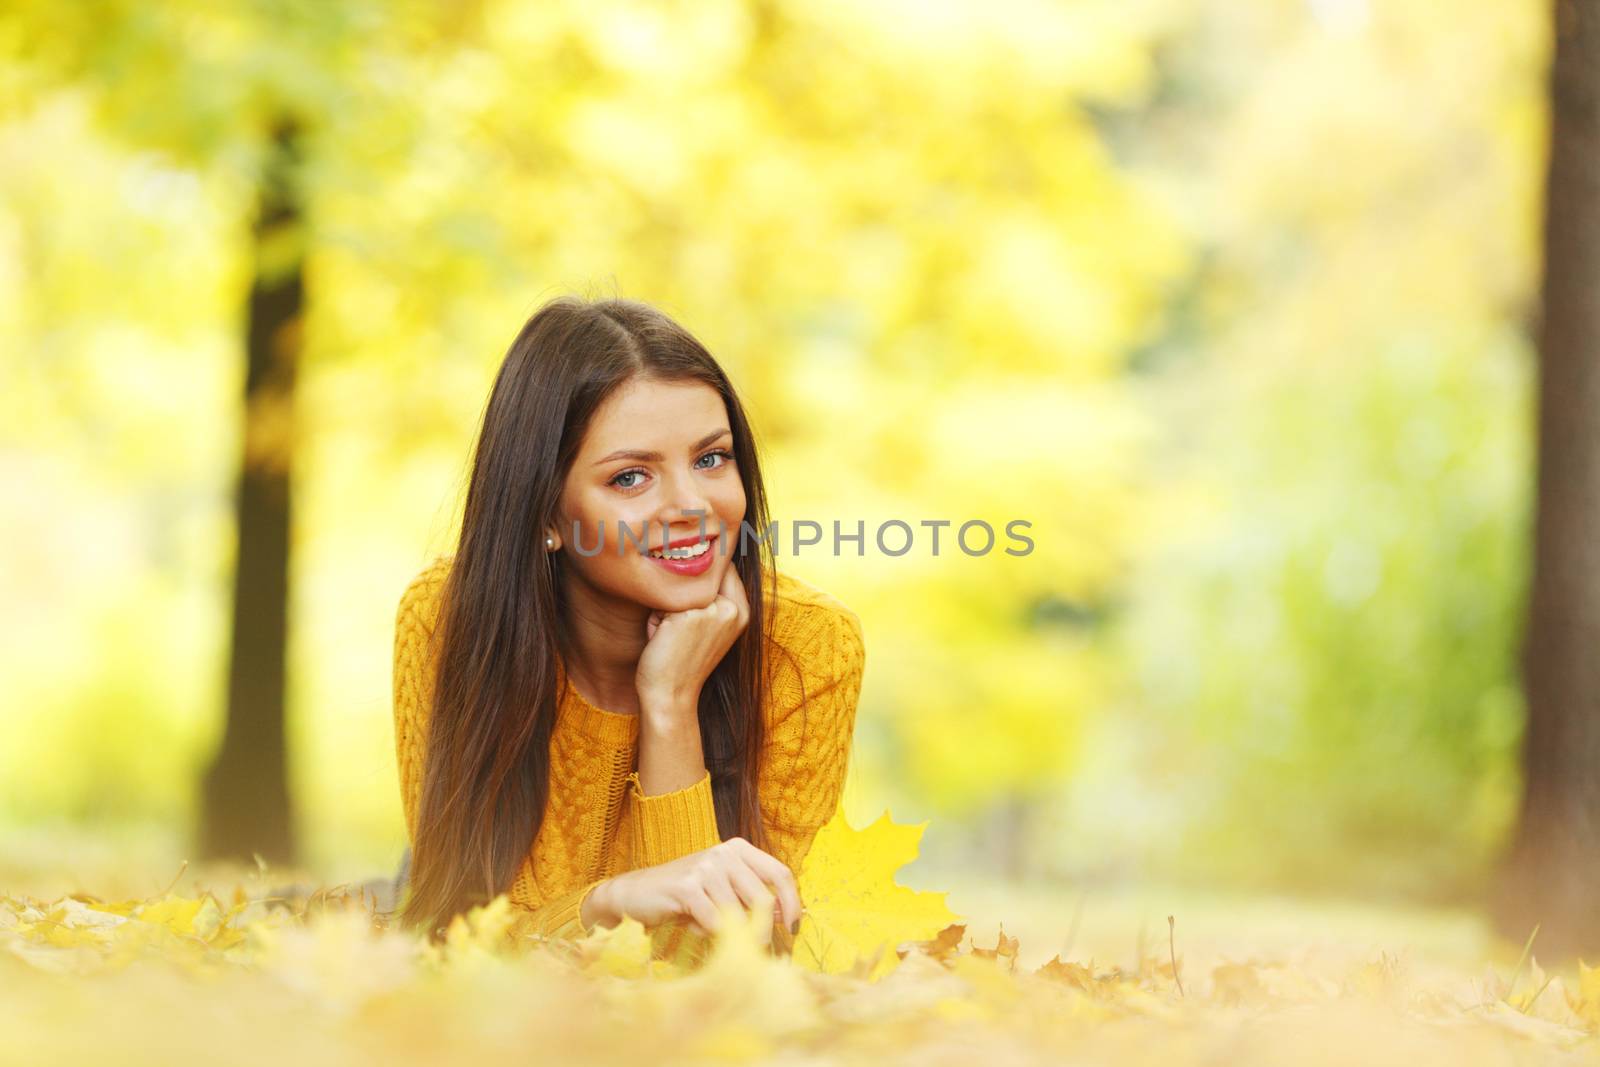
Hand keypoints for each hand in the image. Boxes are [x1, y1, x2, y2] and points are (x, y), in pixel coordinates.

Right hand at [588, 837, 802, 945]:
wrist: (637, 893)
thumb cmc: (686, 896)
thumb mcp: (723, 891)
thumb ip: (751, 897)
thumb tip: (786, 917)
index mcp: (739, 849)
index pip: (780, 873)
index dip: (792, 903)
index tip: (793, 928)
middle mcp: (724, 852)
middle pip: (763, 898)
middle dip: (764, 931)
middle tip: (757, 949)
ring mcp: (705, 867)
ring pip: (738, 914)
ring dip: (730, 934)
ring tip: (710, 931)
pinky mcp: (687, 886)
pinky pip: (714, 921)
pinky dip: (709, 933)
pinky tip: (694, 927)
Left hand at [635, 564, 750, 716]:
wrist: (671, 695)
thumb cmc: (683, 661)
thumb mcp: (708, 626)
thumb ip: (712, 597)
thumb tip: (696, 556)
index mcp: (743, 610)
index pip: (723, 567)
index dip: (700, 573)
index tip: (689, 604)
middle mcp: (733, 609)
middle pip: (697, 576)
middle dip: (681, 594)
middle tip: (679, 627)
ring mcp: (713, 611)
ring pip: (677, 588)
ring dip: (665, 608)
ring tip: (670, 634)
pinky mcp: (688, 616)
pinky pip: (661, 601)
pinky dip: (655, 619)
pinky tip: (662, 640)